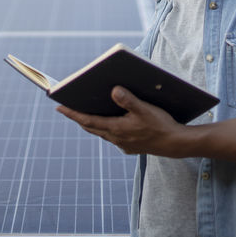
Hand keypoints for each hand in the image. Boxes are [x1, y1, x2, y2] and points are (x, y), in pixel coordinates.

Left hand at [57, 87, 188, 156]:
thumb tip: (113, 90)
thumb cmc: (161, 125)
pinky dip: (107, 128)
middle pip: (92, 127)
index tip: (59, 107)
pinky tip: (111, 122)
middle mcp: (116, 139)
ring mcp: (123, 144)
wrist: (176, 144)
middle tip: (67, 108)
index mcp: (116, 129)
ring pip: (102, 132)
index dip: (73, 114)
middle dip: (79, 117)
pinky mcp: (131, 146)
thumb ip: (128, 100)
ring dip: (93, 123)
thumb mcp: (145, 109)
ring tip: (85, 113)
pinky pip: (113, 137)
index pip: (88, 121)